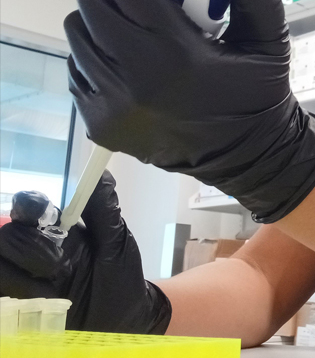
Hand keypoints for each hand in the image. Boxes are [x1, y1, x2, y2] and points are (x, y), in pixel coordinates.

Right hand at [0, 171, 170, 332]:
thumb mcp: (117, 243)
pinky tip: (40, 302)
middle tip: (57, 265)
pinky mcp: (19, 302)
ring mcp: (23, 276)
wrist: (126, 315)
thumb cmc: (121, 274)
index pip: (29, 207)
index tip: (42, 212)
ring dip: (19, 276)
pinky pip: (1, 294)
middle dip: (27, 247)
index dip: (28, 204)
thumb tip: (102, 175)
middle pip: (6, 235)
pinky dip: (13, 295)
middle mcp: (34, 248)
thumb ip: (105, 211)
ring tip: (52, 290)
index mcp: (57, 228)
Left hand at [64, 0, 314, 222]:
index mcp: (177, 55)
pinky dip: (100, 58)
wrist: (249, 157)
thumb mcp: (268, 41)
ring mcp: (111, 104)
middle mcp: (135, 80)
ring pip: (78, 32)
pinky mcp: (100, 123)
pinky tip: (134, 67)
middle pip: (92, 1)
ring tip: (140, 36)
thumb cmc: (259, 96)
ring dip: (105, 24)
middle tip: (149, 5)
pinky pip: (78, 68)